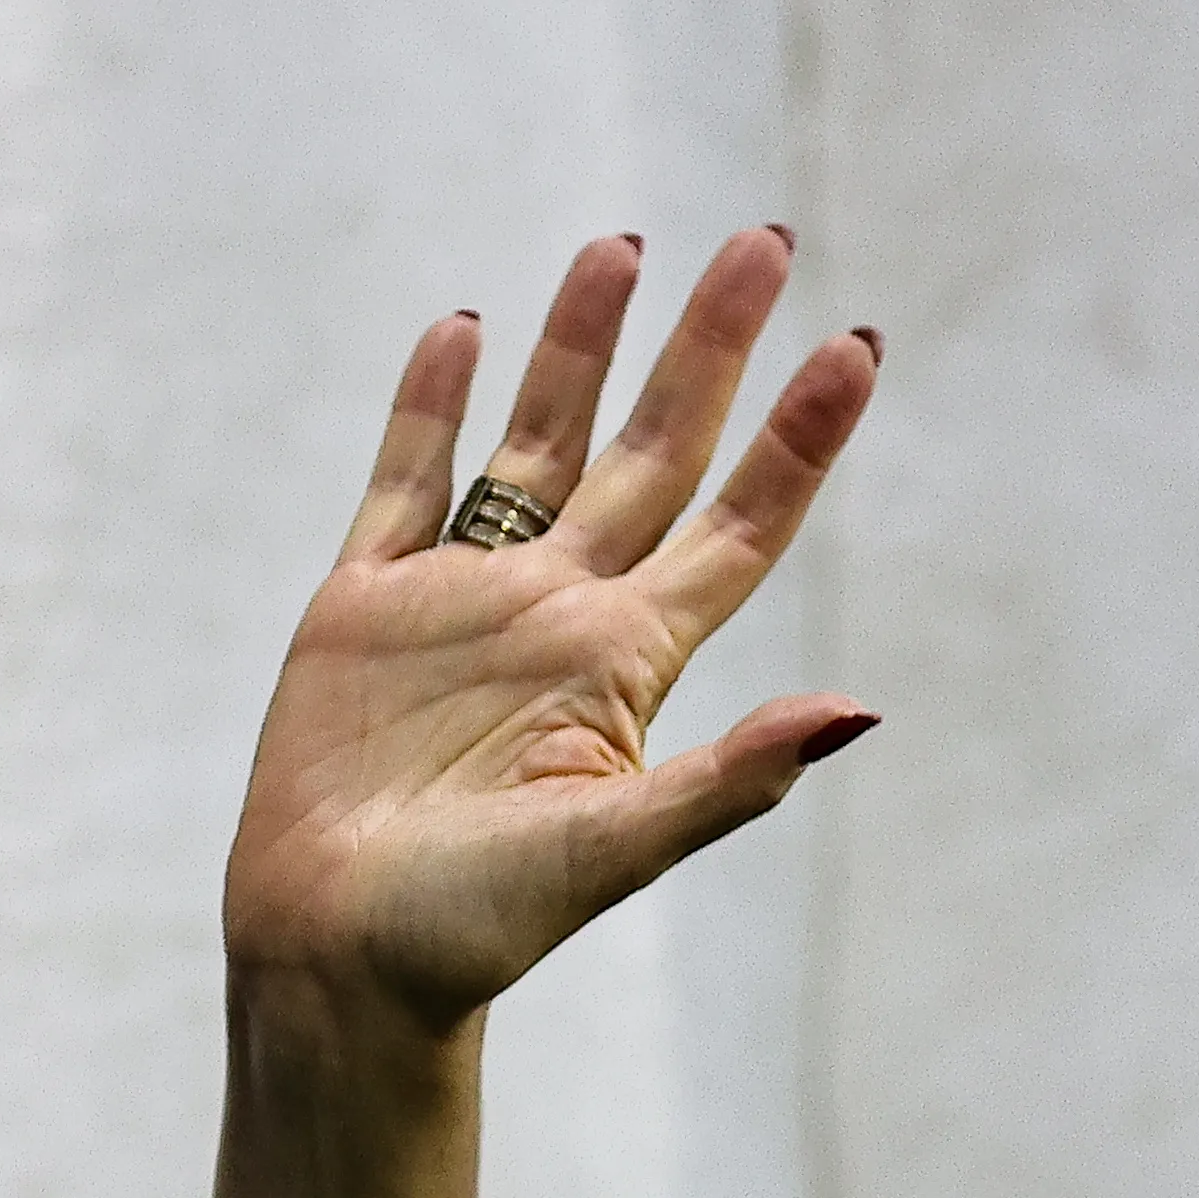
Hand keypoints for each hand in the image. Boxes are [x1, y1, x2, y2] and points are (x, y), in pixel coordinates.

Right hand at [222, 229, 879, 1032]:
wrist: (340, 957)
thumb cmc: (480, 926)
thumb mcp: (619, 846)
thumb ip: (734, 775)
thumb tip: (858, 713)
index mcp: (629, 661)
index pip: (740, 523)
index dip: (800, 437)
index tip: (856, 346)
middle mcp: (561, 612)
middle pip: (656, 451)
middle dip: (710, 348)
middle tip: (765, 240)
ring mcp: (465, 600)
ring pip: (540, 440)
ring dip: (584, 345)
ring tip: (624, 242)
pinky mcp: (367, 604)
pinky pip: (408, 478)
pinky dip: (433, 401)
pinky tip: (466, 327)